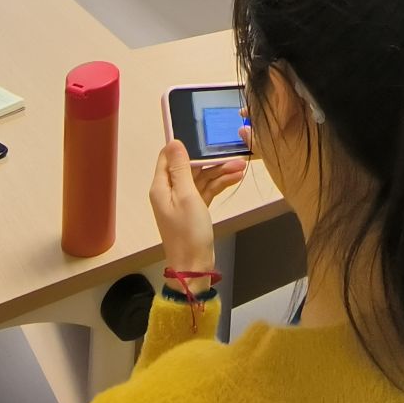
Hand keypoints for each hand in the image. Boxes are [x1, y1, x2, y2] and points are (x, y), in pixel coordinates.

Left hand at [149, 139, 246, 272]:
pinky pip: (206, 190)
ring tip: (242, 166)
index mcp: (161, 186)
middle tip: (233, 154)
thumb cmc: (189, 231)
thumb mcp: (186, 196)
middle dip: (210, 160)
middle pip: (189, 167)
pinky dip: (219, 184)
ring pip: (201, 178)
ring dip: (219, 172)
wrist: (194, 266)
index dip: (183, 146)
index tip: (203, 136)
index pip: (168, 157)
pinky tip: (235, 178)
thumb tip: (174, 142)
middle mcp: (170, 191)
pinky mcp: (195, 209)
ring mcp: (183, 201)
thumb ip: (181, 168)